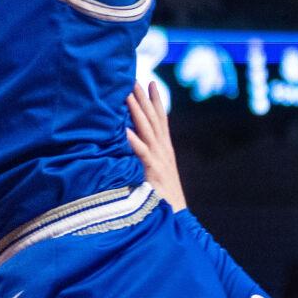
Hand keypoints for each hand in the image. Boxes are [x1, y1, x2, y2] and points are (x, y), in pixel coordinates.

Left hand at [126, 79, 187, 211]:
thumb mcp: (155, 172)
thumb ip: (147, 157)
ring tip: (126, 94)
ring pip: (146, 130)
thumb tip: (133, 142)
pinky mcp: (152, 171)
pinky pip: (140, 152)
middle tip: (133, 78)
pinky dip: (132, 140)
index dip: (155, 101)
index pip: (161, 120)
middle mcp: (163, 150)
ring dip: (136, 111)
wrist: (175, 219)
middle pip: (153, 119)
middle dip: (143, 98)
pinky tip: (123, 129)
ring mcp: (158, 159)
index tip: (150, 82)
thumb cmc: (162, 197)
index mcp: (164, 149)